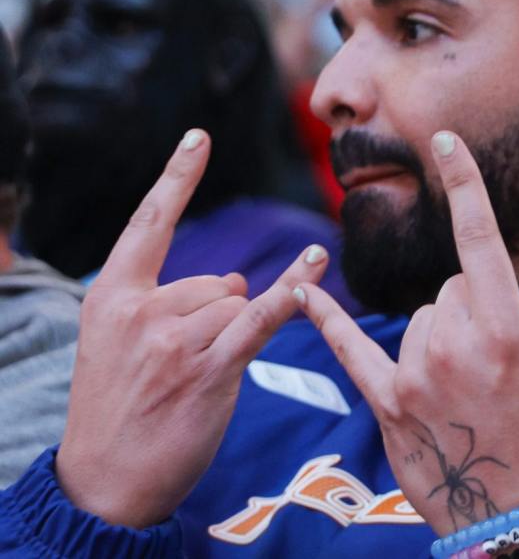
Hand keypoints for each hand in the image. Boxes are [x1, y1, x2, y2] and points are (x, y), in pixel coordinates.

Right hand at [55, 130, 330, 527]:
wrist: (104, 480)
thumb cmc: (117, 408)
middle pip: (215, 281)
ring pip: (235, 304)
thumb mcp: (119, 344)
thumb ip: (171, 302)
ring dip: (230, 339)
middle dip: (215, 317)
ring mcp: (175, 340)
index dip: (177, 178)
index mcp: (111, 296)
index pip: (149, 223)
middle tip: (181, 366)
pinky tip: (316, 264)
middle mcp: (142, 310)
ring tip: (193, 380)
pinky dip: (292, 291)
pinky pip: (261, 318)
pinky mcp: (210, 369)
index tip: (199, 137)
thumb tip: (233, 279)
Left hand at [298, 131, 518, 535]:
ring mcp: (416, 375)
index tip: (445, 138)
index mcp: (506, 329)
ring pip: (415, 319)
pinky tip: (301, 294)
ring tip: (462, 388)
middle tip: (489, 361)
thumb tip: (482, 293)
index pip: (479, 239)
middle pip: (446, 288)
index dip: (465, 183)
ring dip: (436, 338)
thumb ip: (518, 315)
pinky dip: (328, 322)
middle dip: (466, 310)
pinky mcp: (388, 404)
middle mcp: (455, 345)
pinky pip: (352, 351)